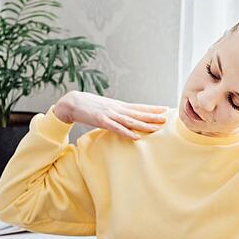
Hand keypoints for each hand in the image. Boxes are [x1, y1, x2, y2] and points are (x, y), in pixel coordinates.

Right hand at [53, 91, 168, 139]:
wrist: (72, 102)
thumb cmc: (88, 106)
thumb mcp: (105, 107)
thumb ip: (115, 112)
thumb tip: (125, 117)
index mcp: (118, 105)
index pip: (138, 106)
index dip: (152, 108)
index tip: (165, 109)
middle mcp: (117, 108)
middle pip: (138, 113)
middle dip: (153, 116)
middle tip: (167, 118)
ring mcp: (110, 114)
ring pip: (130, 121)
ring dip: (144, 124)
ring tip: (156, 128)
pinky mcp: (101, 121)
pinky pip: (116, 128)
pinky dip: (126, 132)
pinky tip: (135, 136)